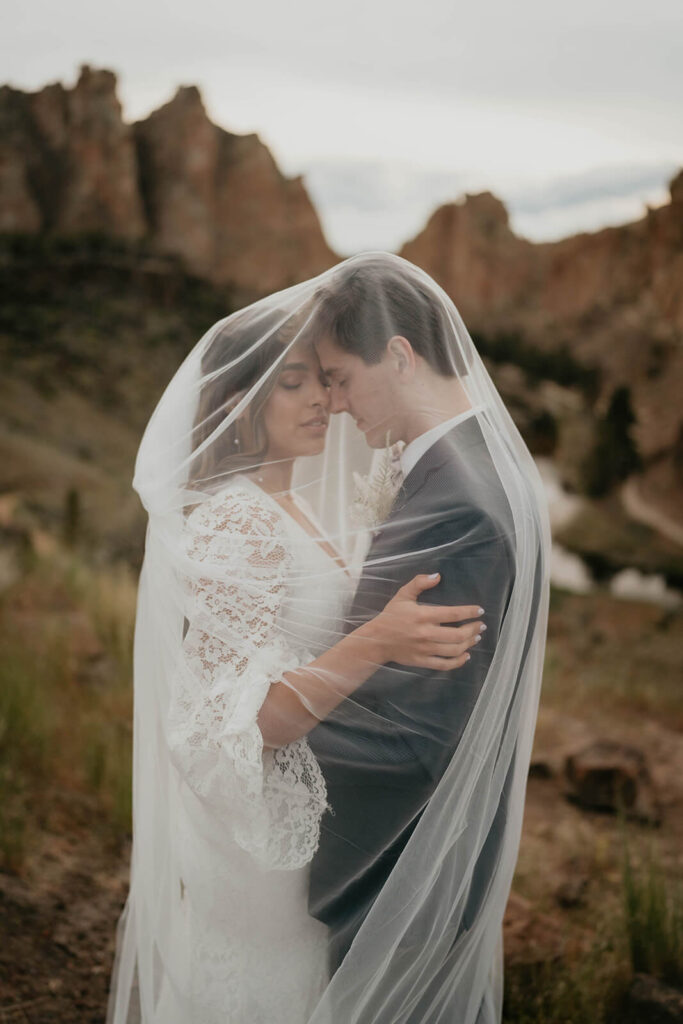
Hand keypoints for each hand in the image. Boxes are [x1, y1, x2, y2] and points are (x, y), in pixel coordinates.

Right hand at [368, 573, 484, 669]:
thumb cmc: (391, 616)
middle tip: (481, 626)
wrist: (377, 640)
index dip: (469, 612)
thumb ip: (419, 583)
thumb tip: (437, 576)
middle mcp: (426, 634)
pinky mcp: (422, 661)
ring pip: (454, 650)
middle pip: (457, 634)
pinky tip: (465, 655)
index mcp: (423, 616)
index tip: (480, 610)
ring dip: (469, 644)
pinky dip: (458, 662)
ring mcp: (425, 649)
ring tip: (476, 638)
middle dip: (473, 630)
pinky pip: (444, 664)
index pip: (453, 614)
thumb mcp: (402, 595)